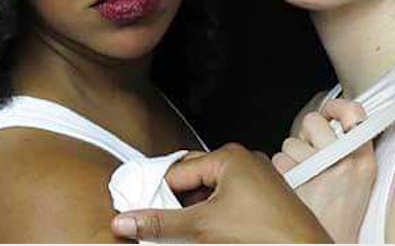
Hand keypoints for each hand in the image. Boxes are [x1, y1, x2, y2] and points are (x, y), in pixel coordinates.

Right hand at [111, 143, 331, 242]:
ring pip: (210, 194)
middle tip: (158, 225)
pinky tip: (205, 237)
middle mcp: (245, 163)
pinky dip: (212, 218)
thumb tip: (127, 221)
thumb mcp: (202, 228)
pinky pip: (227, 204)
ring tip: (183, 234)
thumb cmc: (268, 236)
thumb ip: (161, 224)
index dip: (157, 193)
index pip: (177, 171)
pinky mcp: (264, 202)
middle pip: (193, 180)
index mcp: (229, 158)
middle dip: (175, 204)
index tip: (141, 212)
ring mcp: (257, 182)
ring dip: (193, 214)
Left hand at [272, 98, 375, 242]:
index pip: (352, 111)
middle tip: (313, 151)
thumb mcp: (360, 174)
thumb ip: (346, 144)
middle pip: (312, 121)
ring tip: (307, 175)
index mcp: (363, 157)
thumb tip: (327, 117)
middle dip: (307, 134)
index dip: (337, 107)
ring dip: (293, 157)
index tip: (331, 112)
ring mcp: (320, 170)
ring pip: (290, 142)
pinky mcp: (298, 181)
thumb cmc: (343, 209)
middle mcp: (343, 160)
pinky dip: (283, 172)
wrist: (334, 237)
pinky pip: (279, 161)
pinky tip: (297, 184)